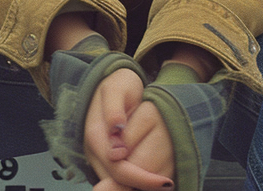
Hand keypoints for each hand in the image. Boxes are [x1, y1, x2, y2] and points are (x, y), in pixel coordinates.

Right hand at [84, 69, 174, 190]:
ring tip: (164, 183)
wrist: (112, 81)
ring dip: (138, 185)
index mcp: (95, 135)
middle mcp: (94, 151)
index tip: (165, 181)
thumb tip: (116, 129)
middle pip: (117, 180)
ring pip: (117, 182)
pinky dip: (135, 180)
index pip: (118, 168)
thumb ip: (114, 109)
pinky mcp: (106, 158)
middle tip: (168, 185)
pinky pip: (119, 176)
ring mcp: (99, 156)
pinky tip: (153, 179)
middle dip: (142, 186)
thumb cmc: (118, 83)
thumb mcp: (117, 88)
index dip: (141, 178)